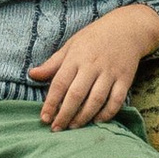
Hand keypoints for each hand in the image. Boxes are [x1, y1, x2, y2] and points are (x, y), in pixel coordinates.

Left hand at [31, 1, 158, 128]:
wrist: (127, 28)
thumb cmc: (94, 39)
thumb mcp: (70, 46)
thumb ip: (52, 64)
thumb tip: (32, 75)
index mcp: (76, 57)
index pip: (60, 83)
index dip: (51, 103)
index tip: (44, 118)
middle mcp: (92, 65)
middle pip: (76, 94)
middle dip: (65, 114)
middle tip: (57, 129)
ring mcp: (110, 73)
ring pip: (96, 100)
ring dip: (84, 116)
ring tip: (74, 127)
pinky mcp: (125, 79)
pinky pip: (116, 100)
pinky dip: (107, 113)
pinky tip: (97, 121)